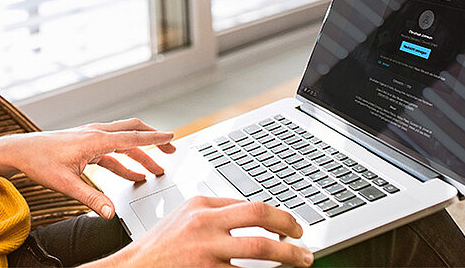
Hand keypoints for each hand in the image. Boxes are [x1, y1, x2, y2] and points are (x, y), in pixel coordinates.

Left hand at [0, 118, 174, 218]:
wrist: (21, 151)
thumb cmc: (40, 162)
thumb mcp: (66, 184)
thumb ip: (91, 199)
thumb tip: (110, 213)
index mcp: (95, 139)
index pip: (132, 137)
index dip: (154, 139)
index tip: (172, 138)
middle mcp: (95, 133)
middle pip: (131, 132)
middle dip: (152, 140)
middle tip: (171, 149)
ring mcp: (90, 137)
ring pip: (122, 142)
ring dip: (140, 154)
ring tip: (156, 170)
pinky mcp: (85, 145)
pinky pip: (111, 152)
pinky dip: (124, 162)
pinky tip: (132, 176)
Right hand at [96, 196, 313, 267]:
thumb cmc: (160, 246)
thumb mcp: (185, 219)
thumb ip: (216, 214)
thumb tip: (255, 218)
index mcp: (201, 204)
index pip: (251, 204)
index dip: (279, 216)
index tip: (292, 227)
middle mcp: (205, 223)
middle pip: (260, 217)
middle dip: (290, 227)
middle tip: (303, 240)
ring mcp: (206, 249)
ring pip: (260, 249)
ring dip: (289, 256)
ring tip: (302, 260)